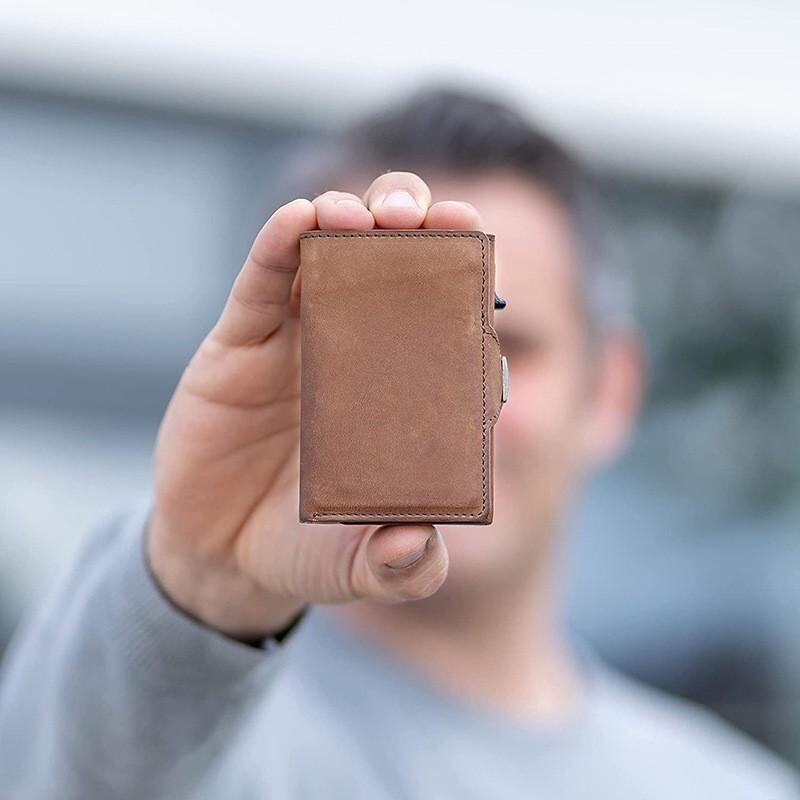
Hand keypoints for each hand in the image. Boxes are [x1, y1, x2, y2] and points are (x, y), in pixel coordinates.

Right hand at [147, 171, 483, 638]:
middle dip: (415, 227)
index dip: (467, 275)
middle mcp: (361, 348)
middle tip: (426, 218)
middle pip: (395, 262)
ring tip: (362, 215)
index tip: (478, 246)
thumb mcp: (359, 568)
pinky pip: (264, 279)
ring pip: (331, 251)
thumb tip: (421, 548)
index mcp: (406, 388)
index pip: (448, 315)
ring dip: (352, 219)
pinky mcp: (243, 339)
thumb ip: (401, 568)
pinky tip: (298, 220)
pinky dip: (280, 244)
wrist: (222, 553)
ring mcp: (301, 336)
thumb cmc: (307, 550)